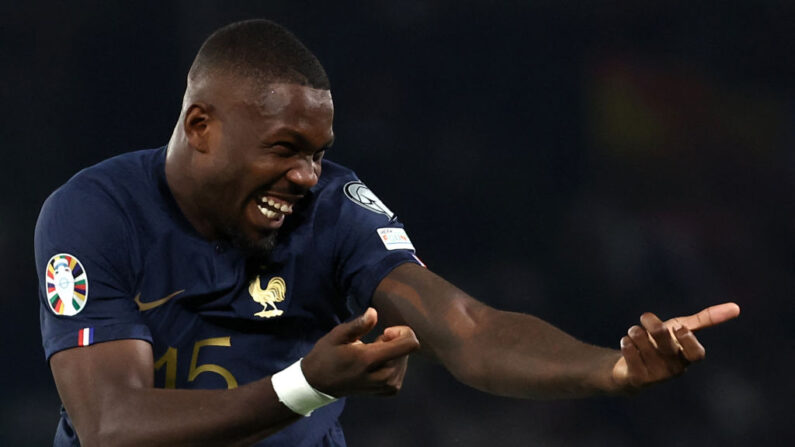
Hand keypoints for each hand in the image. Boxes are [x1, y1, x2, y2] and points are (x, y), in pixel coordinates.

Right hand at [302, 307, 419, 396]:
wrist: (319, 384)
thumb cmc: (327, 355)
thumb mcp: (337, 335)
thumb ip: (358, 325)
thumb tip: (374, 312)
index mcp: (369, 360)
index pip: (408, 345)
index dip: (403, 332)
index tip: (385, 331)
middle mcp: (382, 376)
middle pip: (407, 351)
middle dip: (393, 341)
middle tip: (372, 343)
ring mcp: (385, 386)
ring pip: (405, 361)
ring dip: (393, 353)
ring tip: (371, 354)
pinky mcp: (387, 391)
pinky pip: (401, 372)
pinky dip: (393, 363)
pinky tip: (377, 364)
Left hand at [611, 302, 739, 390]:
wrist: (631, 366)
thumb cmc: (660, 343)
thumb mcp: (681, 328)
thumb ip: (705, 319)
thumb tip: (736, 307)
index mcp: (687, 357)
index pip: (696, 354)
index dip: (689, 341)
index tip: (679, 327)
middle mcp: (675, 368)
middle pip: (667, 346)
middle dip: (655, 329)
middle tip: (645, 316)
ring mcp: (657, 376)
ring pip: (645, 347)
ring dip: (635, 332)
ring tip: (633, 331)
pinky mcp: (638, 379)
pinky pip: (631, 356)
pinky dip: (627, 344)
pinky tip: (627, 342)